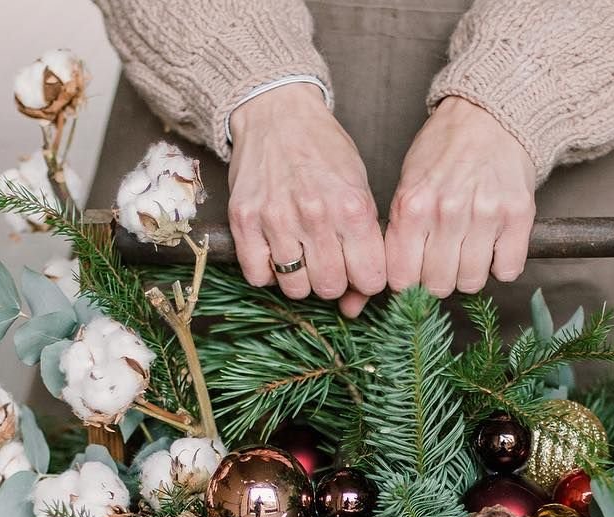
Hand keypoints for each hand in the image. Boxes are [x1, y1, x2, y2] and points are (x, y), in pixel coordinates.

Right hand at [228, 83, 385, 316]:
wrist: (277, 113)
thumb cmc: (323, 153)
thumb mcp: (358, 190)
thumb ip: (365, 247)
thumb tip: (356, 306)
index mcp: (352, 206)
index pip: (370, 279)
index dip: (366, 279)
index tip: (358, 268)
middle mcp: (315, 215)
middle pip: (331, 288)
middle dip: (333, 280)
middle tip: (327, 259)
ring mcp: (276, 219)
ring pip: (295, 289)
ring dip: (299, 279)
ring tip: (300, 253)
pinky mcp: (244, 221)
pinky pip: (258, 277)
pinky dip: (267, 272)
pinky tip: (275, 251)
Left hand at [385, 96, 536, 296]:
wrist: (489, 116)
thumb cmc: (444, 151)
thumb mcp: (408, 184)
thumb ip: (402, 229)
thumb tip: (402, 278)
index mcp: (413, 206)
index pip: (403, 278)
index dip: (409, 283)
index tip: (416, 274)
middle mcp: (448, 212)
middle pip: (438, 286)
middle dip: (440, 279)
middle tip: (445, 260)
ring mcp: (485, 214)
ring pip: (471, 282)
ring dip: (470, 274)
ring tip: (470, 250)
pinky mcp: (518, 215)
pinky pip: (507, 270)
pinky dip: (501, 265)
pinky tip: (494, 246)